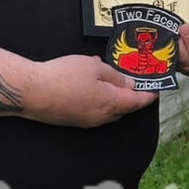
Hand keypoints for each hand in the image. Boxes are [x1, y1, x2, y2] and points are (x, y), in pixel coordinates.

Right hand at [25, 53, 159, 127]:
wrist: (31, 92)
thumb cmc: (63, 76)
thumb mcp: (94, 66)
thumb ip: (115, 76)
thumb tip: (128, 84)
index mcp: (111, 104)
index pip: (137, 102)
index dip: (148, 95)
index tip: (156, 90)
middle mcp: (102, 117)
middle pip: (124, 109)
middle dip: (132, 97)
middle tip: (136, 83)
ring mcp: (87, 121)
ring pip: (109, 111)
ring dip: (115, 99)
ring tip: (113, 80)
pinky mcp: (74, 121)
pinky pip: (95, 111)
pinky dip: (100, 100)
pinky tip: (93, 85)